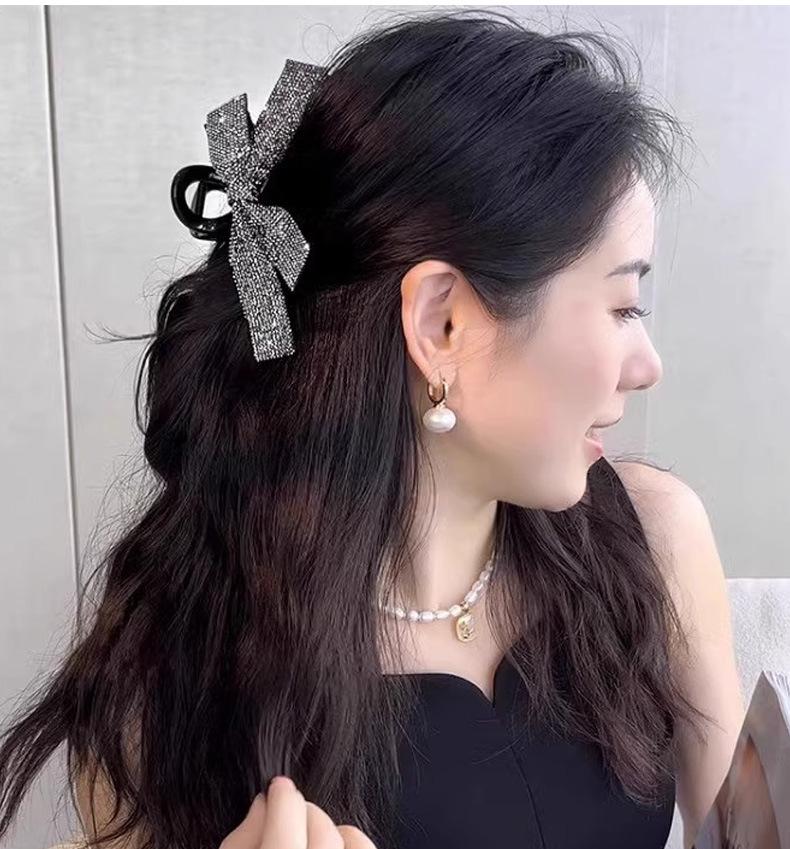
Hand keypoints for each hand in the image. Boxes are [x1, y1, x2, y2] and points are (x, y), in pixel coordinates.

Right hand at [219, 776, 377, 848]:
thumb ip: (241, 838)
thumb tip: (262, 804)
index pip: (287, 827)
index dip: (281, 799)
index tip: (276, 788)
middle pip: (321, 832)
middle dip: (303, 811)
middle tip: (285, 809)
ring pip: (350, 841)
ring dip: (330, 826)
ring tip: (308, 829)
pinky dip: (352, 840)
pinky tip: (333, 842)